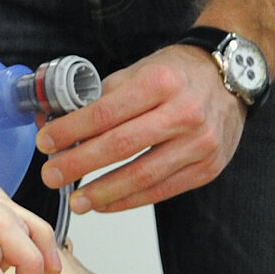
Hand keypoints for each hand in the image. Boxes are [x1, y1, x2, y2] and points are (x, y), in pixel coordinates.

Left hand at [36, 46, 244, 212]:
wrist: (227, 80)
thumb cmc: (177, 74)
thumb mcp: (138, 70)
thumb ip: (101, 96)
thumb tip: (57, 120)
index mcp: (159, 82)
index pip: (105, 113)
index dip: (71, 131)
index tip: (46, 143)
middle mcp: (183, 113)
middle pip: (121, 146)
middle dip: (79, 164)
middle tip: (52, 176)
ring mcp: (199, 144)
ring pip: (142, 175)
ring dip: (103, 191)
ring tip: (76, 199)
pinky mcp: (207, 168)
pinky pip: (162, 191)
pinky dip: (129, 200)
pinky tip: (105, 203)